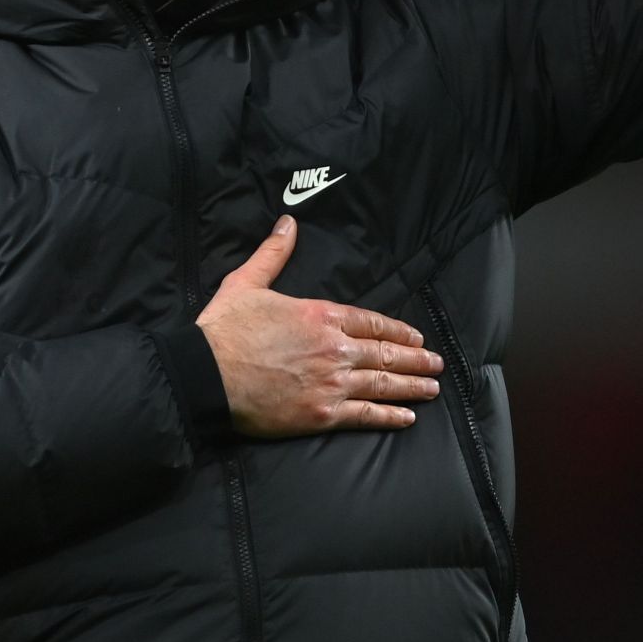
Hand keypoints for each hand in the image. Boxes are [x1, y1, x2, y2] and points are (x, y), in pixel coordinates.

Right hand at [196, 215, 444, 436]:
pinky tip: (406, 418)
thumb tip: (288, 223)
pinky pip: (365, 414)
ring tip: (432, 389)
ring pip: (382, 384)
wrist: (205, 374)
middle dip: (415, 360)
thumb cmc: (224, 329)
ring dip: (411, 387)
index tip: (416, 338)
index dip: (397, 331)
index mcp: (320, 315)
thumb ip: (273, 254)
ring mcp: (331, 382)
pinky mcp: (321, 413)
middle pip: (385, 354)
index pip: (370, 322)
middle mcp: (334, 348)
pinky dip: (388, 416)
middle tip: (437, 364)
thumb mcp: (247, 281)